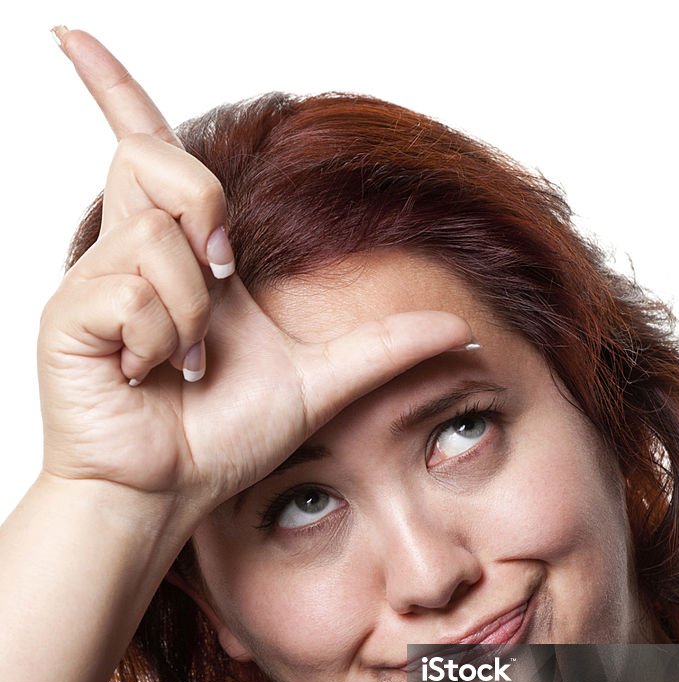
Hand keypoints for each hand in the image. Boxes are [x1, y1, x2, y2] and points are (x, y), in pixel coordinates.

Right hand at [38, 29, 472, 514]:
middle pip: (164, 161)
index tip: (70, 35)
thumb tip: (461, 326)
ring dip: (194, 313)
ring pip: (158, 234)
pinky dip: (161, 340)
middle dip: (208, 220)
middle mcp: (132, 252)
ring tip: (185, 363)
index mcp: (183, 254)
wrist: (171, 490)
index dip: (111, 86)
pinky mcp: (69, 314)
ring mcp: (95, 281)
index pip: (144, 145)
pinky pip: (131, 290)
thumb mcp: (320, 383)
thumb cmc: (223, 438)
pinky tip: (149, 374)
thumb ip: (384, 347)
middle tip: (223, 286)